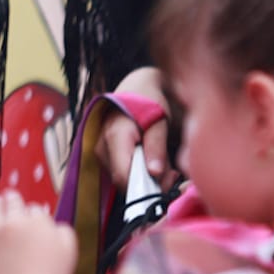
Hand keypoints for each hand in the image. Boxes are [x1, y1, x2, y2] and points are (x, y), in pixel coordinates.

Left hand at [0, 190, 76, 273]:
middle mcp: (15, 222)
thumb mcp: (69, 253)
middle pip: (14, 202)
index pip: (36, 210)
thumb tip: (54, 224)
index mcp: (39, 222)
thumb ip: (63, 232)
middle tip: (15, 206)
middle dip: (15, 202)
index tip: (36, 227)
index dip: (36, 218)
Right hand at [97, 66, 175, 194]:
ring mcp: (100, 148)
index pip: (123, 176)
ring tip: (166, 167)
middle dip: (149, 184)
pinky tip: (153, 163)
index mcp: (115, 136)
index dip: (145, 187)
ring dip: (145, 178)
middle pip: (122, 180)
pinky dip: (138, 172)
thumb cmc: (150, 101)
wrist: (136, 86)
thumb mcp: (160, 121)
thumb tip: (154, 173)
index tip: (168, 184)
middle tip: (173, 174)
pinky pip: (120, 170)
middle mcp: (102, 144)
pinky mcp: (104, 151)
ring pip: (122, 177)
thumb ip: (156, 146)